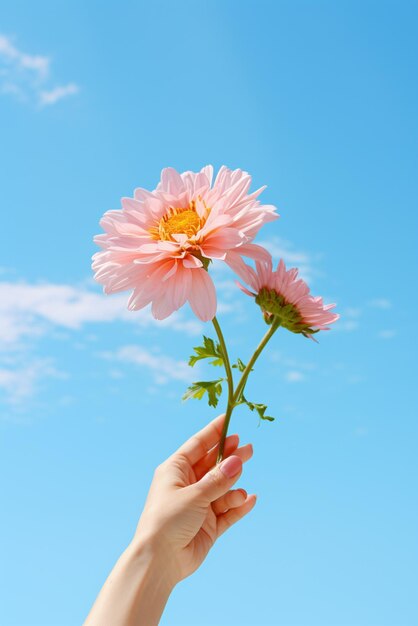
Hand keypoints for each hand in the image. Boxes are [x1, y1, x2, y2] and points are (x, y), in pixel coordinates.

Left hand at [132, 413, 255, 586]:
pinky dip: (238, 506)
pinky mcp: (208, 526)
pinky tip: (250, 499)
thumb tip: (238, 460)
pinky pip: (228, 512)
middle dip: (231, 457)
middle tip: (249, 448)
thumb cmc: (167, 521)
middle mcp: (187, 485)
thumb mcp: (194, 494)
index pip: (198, 445)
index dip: (214, 432)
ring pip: (223, 488)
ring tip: (241, 484)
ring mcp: (199, 505)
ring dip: (234, 485)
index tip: (229, 419)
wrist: (159, 561)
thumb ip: (218, 479)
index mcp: (175, 470)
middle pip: (214, 465)